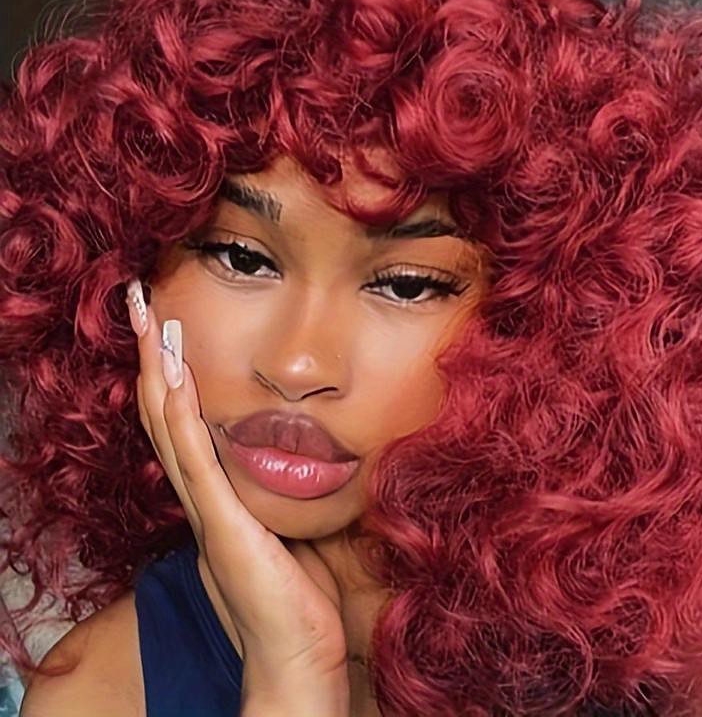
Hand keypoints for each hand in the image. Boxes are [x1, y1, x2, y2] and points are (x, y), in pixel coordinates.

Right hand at [126, 280, 349, 714]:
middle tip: (141, 303)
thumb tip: (302, 449)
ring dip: (158, 371)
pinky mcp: (222, 527)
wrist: (296, 657)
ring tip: (150, 320)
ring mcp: (207, 511)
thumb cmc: (298, 595)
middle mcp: (201, 498)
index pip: (182, 423)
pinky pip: (194, 462)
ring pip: (169, 428)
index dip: (168, 375)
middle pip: (164, 414)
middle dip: (153, 356)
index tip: (167, 329)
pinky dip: (178, 417)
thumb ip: (281, 488)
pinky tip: (169, 377)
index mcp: (216, 496)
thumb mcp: (290, 526)